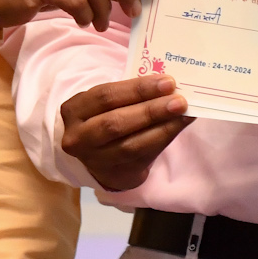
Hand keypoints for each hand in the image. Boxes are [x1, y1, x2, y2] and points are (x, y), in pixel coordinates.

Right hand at [59, 75, 192, 189]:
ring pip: (130, 146)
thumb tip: (168, 86)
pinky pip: (142, 158)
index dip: (138, 89)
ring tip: (184, 114)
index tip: (168, 82)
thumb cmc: (105, 116)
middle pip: (116, 123)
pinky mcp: (113, 176)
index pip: (105, 96)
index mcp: (73, 111)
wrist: (97, 155)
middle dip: (151, 110)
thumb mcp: (107, 102)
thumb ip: (130, 94)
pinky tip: (179, 127)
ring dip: (162, 128)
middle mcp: (78, 138)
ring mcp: (94, 161)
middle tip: (179, 101)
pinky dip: (164, 140)